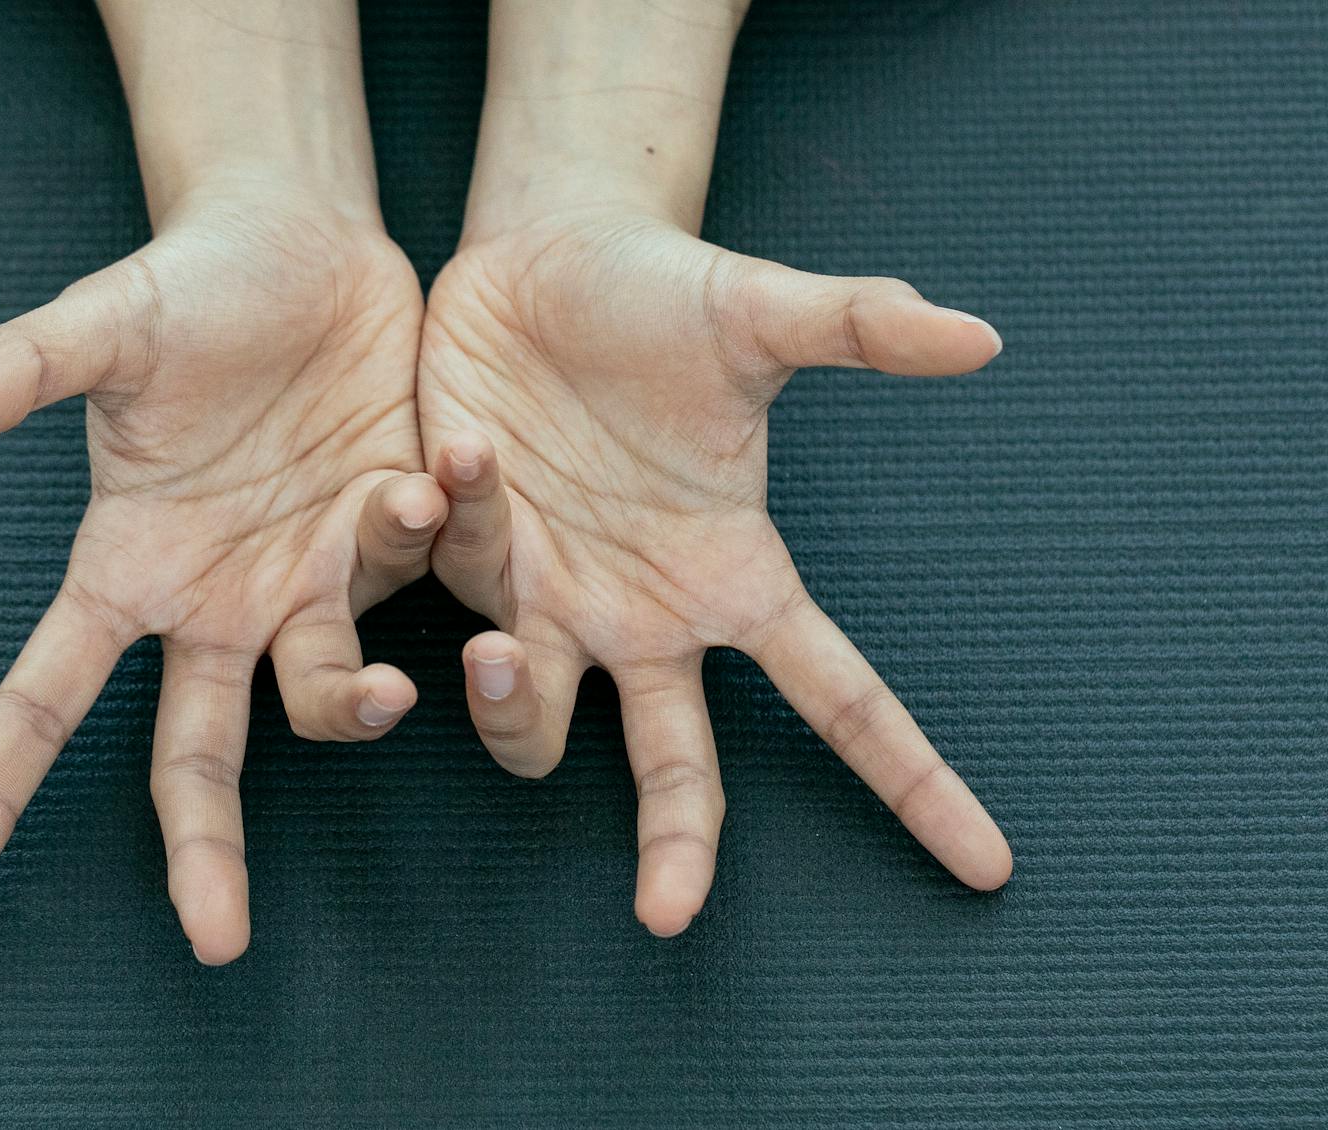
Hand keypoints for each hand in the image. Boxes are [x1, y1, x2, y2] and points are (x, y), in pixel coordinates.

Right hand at [0, 189, 441, 963]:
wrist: (303, 246)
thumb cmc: (184, 290)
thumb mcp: (104, 325)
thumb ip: (25, 368)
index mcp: (127, 568)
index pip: (42, 699)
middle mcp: (215, 602)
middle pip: (196, 759)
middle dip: (202, 850)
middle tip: (212, 941)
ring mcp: (310, 583)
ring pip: (330, 695)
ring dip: (357, 696)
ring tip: (387, 655)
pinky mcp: (396, 544)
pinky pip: (417, 581)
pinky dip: (431, 545)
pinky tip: (433, 471)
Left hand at [418, 207, 1014, 935]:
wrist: (543, 258)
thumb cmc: (663, 297)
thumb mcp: (760, 315)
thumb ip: (859, 329)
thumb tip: (983, 336)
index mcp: (734, 578)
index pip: (839, 699)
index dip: (913, 782)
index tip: (987, 866)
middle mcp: (644, 616)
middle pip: (677, 767)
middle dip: (676, 845)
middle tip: (669, 914)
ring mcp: (547, 598)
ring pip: (532, 717)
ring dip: (514, 702)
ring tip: (508, 647)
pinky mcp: (459, 555)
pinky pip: (451, 585)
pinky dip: (450, 537)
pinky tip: (458, 455)